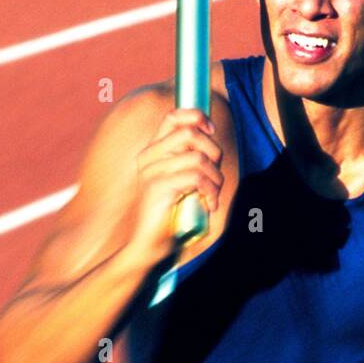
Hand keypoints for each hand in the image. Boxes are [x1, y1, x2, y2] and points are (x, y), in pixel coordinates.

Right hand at [130, 107, 223, 262]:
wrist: (148, 246)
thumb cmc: (168, 215)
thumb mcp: (178, 182)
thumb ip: (187, 161)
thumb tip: (212, 142)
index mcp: (152, 151)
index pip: (174, 116)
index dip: (197, 117)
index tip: (211, 132)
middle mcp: (149, 157)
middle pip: (190, 133)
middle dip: (213, 151)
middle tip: (216, 175)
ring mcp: (152, 171)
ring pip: (198, 158)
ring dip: (215, 177)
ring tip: (213, 195)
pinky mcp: (159, 188)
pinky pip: (197, 178)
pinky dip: (211, 192)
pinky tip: (210, 205)